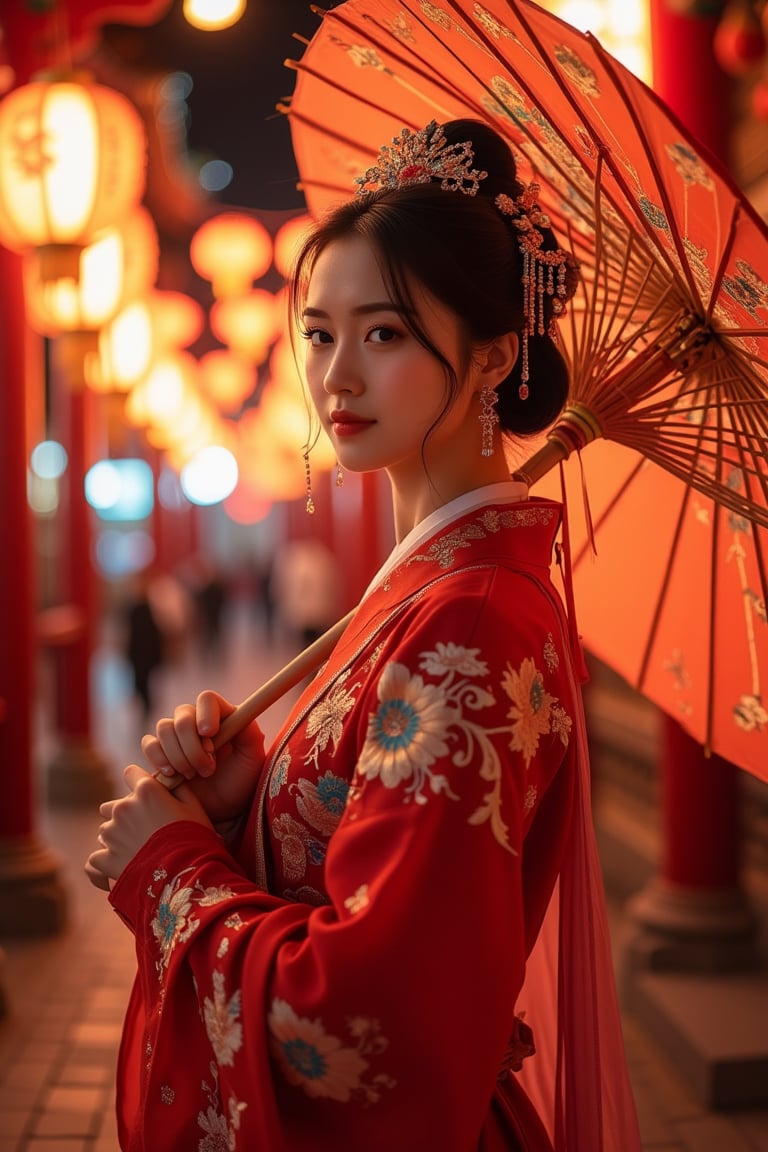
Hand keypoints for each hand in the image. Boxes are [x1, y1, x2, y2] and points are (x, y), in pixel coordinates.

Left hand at [85, 764, 211, 891]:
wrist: (184, 877)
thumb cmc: (194, 839)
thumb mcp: (194, 807)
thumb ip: (178, 788)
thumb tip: (170, 779)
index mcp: (146, 791)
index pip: (131, 773)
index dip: (139, 783)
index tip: (147, 795)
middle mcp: (123, 807)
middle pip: (115, 805)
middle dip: (127, 815)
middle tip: (146, 833)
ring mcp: (111, 833)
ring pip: (107, 830)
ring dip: (117, 838)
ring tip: (138, 853)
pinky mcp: (104, 857)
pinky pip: (97, 856)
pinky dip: (107, 861)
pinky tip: (123, 868)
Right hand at [140, 690, 264, 825]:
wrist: (222, 810)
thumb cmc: (241, 782)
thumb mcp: (253, 759)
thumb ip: (250, 734)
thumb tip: (237, 715)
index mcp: (220, 717)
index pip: (207, 699)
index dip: (205, 713)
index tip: (210, 733)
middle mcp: (196, 721)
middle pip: (182, 715)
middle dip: (192, 744)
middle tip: (208, 769)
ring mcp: (176, 736)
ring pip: (164, 728)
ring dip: (178, 754)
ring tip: (193, 775)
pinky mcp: (160, 753)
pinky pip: (149, 744)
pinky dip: (159, 759)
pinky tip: (174, 775)